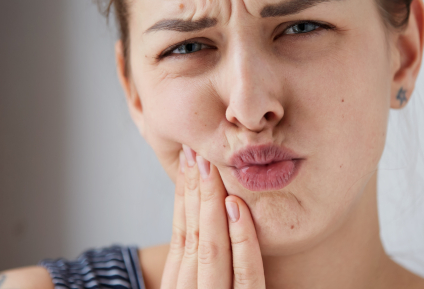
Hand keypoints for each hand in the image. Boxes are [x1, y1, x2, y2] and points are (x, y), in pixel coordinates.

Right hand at [160, 145, 265, 288]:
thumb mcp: (203, 286)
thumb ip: (207, 264)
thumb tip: (211, 213)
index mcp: (179, 285)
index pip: (180, 234)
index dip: (182, 195)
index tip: (186, 159)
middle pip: (191, 234)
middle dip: (193, 189)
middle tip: (195, 149)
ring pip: (211, 247)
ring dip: (210, 203)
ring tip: (210, 165)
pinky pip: (245, 273)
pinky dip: (241, 238)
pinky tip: (236, 206)